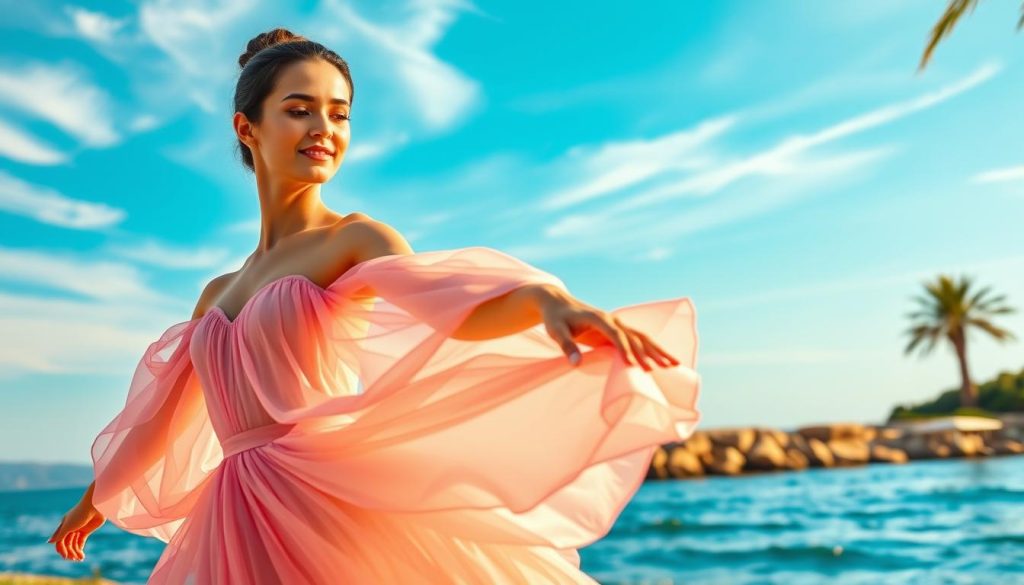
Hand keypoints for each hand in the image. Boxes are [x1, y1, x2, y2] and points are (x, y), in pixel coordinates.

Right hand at [48, 499, 104, 560]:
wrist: (95, 506)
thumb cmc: (80, 514)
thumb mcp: (68, 525)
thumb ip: (60, 535)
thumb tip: (48, 542)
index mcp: (63, 526)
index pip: (59, 541)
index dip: (61, 550)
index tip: (65, 556)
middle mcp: (69, 528)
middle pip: (67, 544)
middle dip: (70, 552)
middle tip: (74, 559)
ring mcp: (78, 530)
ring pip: (74, 544)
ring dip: (75, 552)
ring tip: (80, 558)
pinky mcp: (86, 531)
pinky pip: (81, 542)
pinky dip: (80, 549)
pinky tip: (82, 555)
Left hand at [534, 285, 681, 370]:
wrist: (558, 303)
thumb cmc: (555, 318)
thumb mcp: (555, 331)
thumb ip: (566, 346)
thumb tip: (576, 363)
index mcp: (599, 318)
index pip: (615, 335)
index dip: (625, 349)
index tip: (633, 365)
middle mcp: (612, 319)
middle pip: (636, 336)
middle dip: (651, 352)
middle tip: (665, 368)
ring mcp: (617, 323)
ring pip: (642, 337)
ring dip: (658, 350)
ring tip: (675, 365)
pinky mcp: (617, 330)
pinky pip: (638, 340)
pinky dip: (651, 349)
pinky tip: (662, 360)